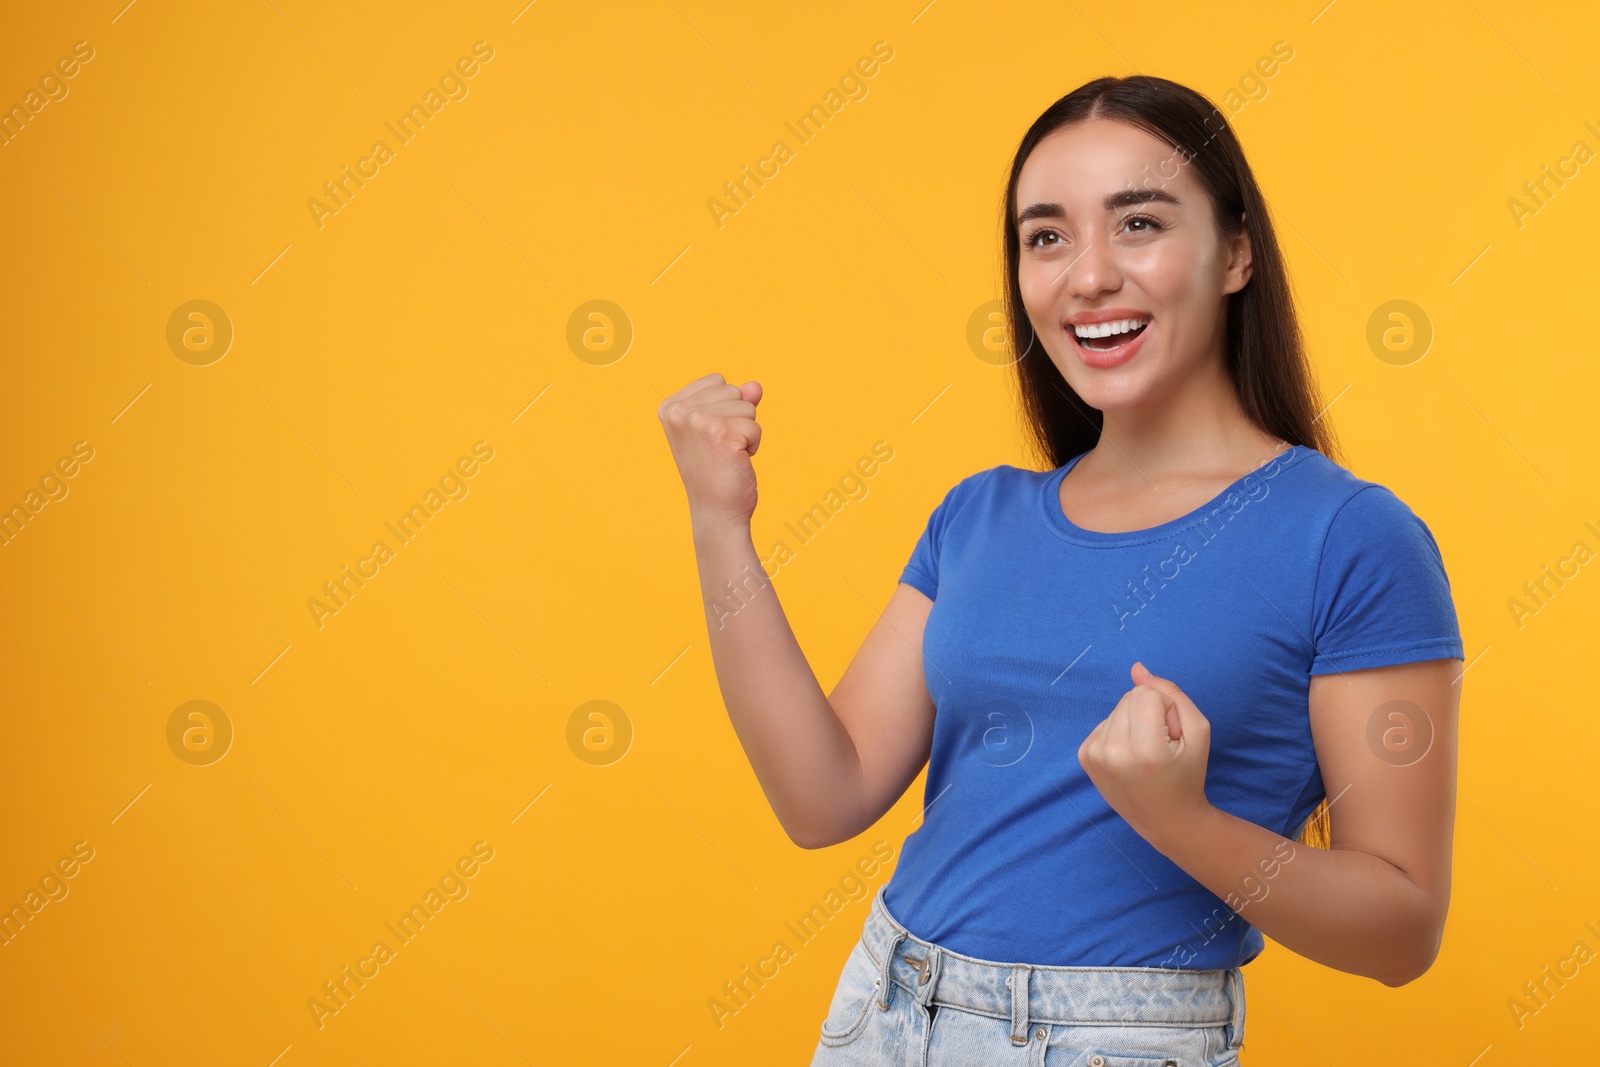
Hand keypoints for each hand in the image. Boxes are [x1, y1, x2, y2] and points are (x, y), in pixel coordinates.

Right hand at [657, 373, 762, 533]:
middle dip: (737, 418)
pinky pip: (755, 426)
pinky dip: (753, 444)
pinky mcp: (722, 434)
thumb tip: (755, 386)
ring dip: (746, 432)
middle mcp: (679, 411)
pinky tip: (736, 460)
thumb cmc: (715, 471)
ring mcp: (699, 421)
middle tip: (720, 448)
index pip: (717, 381)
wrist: (716, 511)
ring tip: (727, 455)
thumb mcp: (718, 427)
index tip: (710, 436)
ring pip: (747, 407)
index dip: (724, 408)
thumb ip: (735, 400)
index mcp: (670, 407)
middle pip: (733, 391)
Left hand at [1078, 661, 1214, 851]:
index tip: (1172, 735)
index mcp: (1143, 748)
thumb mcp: (1197, 731)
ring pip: (1117, 708)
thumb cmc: (1187, 775)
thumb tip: (1137, 668)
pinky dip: (1119, 732)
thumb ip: (1171, 693)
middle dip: (1149, 713)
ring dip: (1134, 722)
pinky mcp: (1084, 756)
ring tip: (1146, 753)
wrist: (1166, 819)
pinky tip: (1130, 756)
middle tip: (1161, 746)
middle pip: (1129, 697)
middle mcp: (1112, 751)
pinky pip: (1105, 722)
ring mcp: (1094, 754)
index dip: (1167, 707)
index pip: (1146, 692)